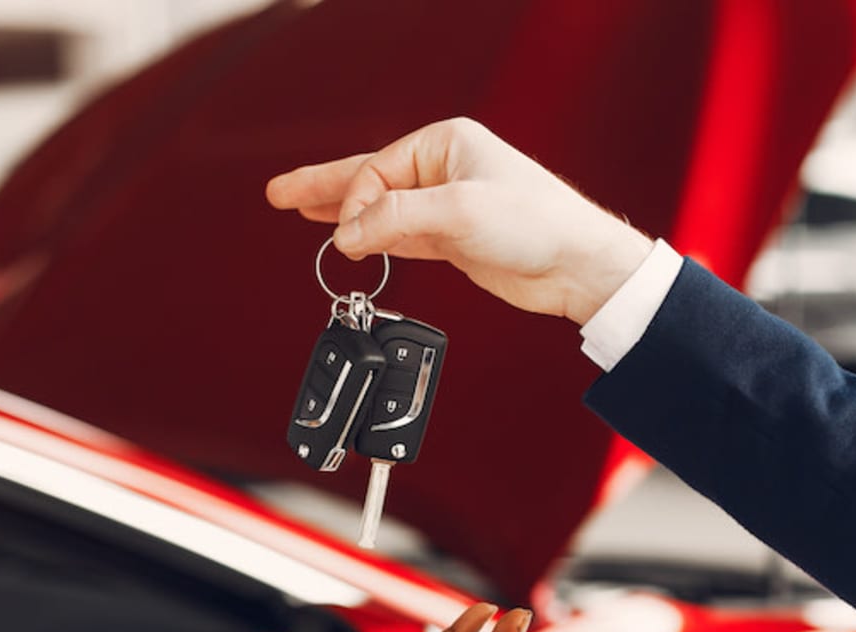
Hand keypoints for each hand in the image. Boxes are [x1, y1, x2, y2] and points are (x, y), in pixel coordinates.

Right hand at [266, 118, 652, 324]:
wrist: (577, 265)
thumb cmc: (537, 223)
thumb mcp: (459, 213)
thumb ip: (396, 220)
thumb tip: (349, 236)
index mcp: (445, 143)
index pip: (377, 170)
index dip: (356, 205)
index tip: (350, 238)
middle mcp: (444, 169)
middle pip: (368, 179)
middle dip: (324, 188)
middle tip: (277, 194)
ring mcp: (447, 205)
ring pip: (381, 209)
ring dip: (344, 216)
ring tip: (300, 212)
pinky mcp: (454, 239)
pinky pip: (400, 235)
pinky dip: (373, 239)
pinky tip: (350, 241)